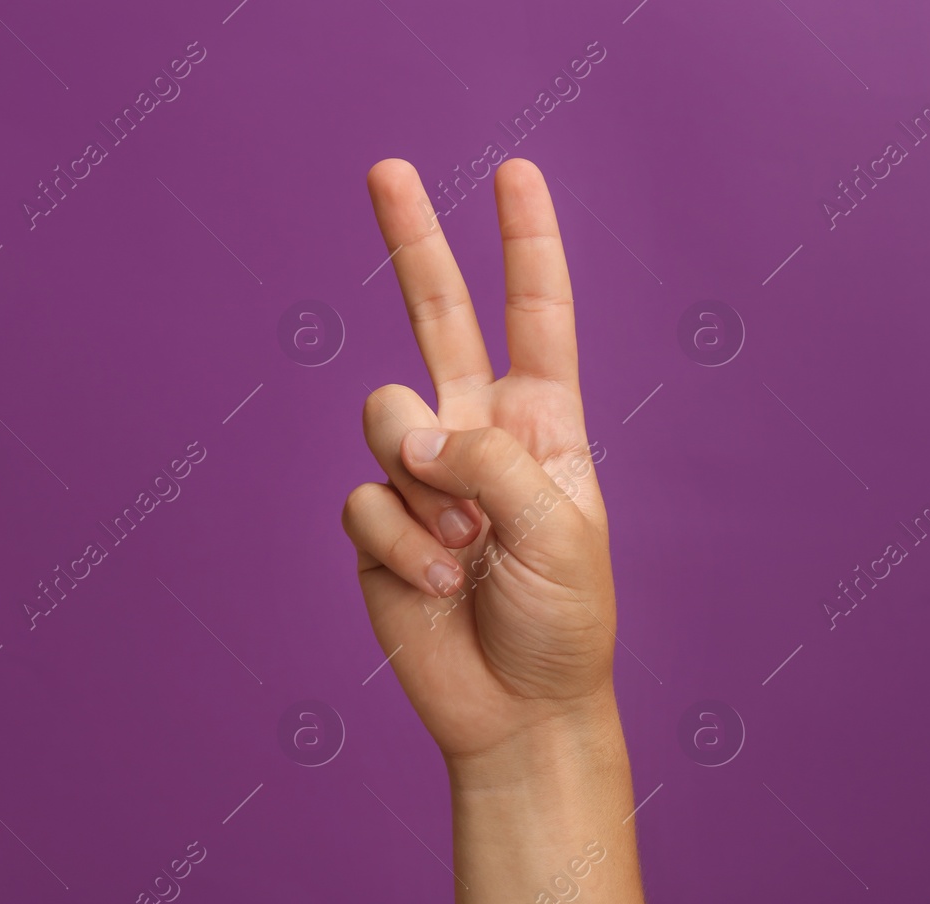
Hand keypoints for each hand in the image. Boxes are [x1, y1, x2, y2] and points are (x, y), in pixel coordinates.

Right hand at [342, 158, 616, 771]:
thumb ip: (486, 460)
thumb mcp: (559, 528)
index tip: (515, 171)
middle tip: (388, 168)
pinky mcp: (376, 526)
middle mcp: (477, 434)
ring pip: (384, 416)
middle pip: (436, 318)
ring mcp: (421, 477)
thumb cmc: (565, 619)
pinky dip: (404, 542)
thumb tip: (406, 434)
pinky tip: (438, 583)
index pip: (536, 315)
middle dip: (413, 242)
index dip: (526, 243)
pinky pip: (364, 498)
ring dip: (425, 485)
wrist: (518, 710)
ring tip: (467, 548)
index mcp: (542, 424)